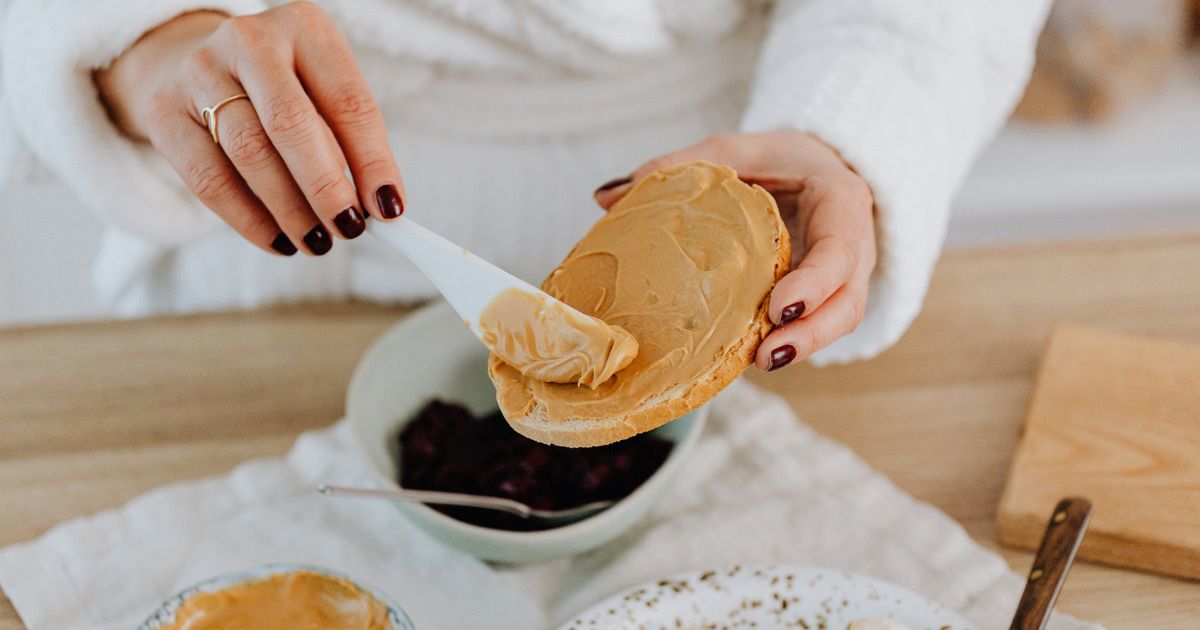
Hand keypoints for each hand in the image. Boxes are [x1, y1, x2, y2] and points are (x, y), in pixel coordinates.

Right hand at [95, 3, 404, 255]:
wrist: (206, 68)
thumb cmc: (286, 90)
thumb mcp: (324, 96)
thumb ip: (351, 145)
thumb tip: (379, 209)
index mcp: (306, 29)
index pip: (349, 101)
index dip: (373, 161)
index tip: (390, 209)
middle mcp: (249, 41)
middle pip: (292, 125)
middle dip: (326, 188)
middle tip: (349, 229)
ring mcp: (200, 72)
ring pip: (250, 155)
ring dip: (291, 211)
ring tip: (317, 242)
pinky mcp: (165, 111)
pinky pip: (210, 179)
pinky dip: (249, 220)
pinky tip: (277, 240)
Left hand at [595, 131, 876, 370]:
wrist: (816, 168)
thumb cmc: (777, 160)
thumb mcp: (733, 149)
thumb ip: (679, 167)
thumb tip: (606, 197)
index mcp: (840, 200)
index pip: (840, 247)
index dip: (816, 282)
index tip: (780, 307)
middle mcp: (854, 244)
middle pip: (848, 299)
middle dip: (813, 332)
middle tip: (768, 355)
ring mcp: (846, 276)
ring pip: (839, 320)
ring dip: (803, 346)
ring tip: (759, 363)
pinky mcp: (827, 297)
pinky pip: (817, 325)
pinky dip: (790, 340)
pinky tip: (750, 357)